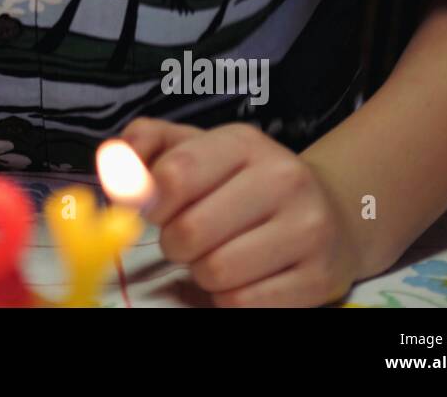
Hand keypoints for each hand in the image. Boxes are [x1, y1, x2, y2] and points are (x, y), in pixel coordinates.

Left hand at [121, 117, 361, 306]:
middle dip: (173, 242)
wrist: (332, 212)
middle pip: (190, 231)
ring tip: (213, 255)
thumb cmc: (244, 181)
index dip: (149, 202)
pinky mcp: (320, 277)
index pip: (175, 175)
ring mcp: (307, 229)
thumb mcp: (197, 147)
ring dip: (200, 272)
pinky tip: (239, 277)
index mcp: (245, 143)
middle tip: (184, 238)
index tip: (155, 209)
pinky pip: (245, 302)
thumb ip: (146, 144)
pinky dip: (228, 297)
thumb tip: (114, 166)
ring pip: (216, 271)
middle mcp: (283, 179)